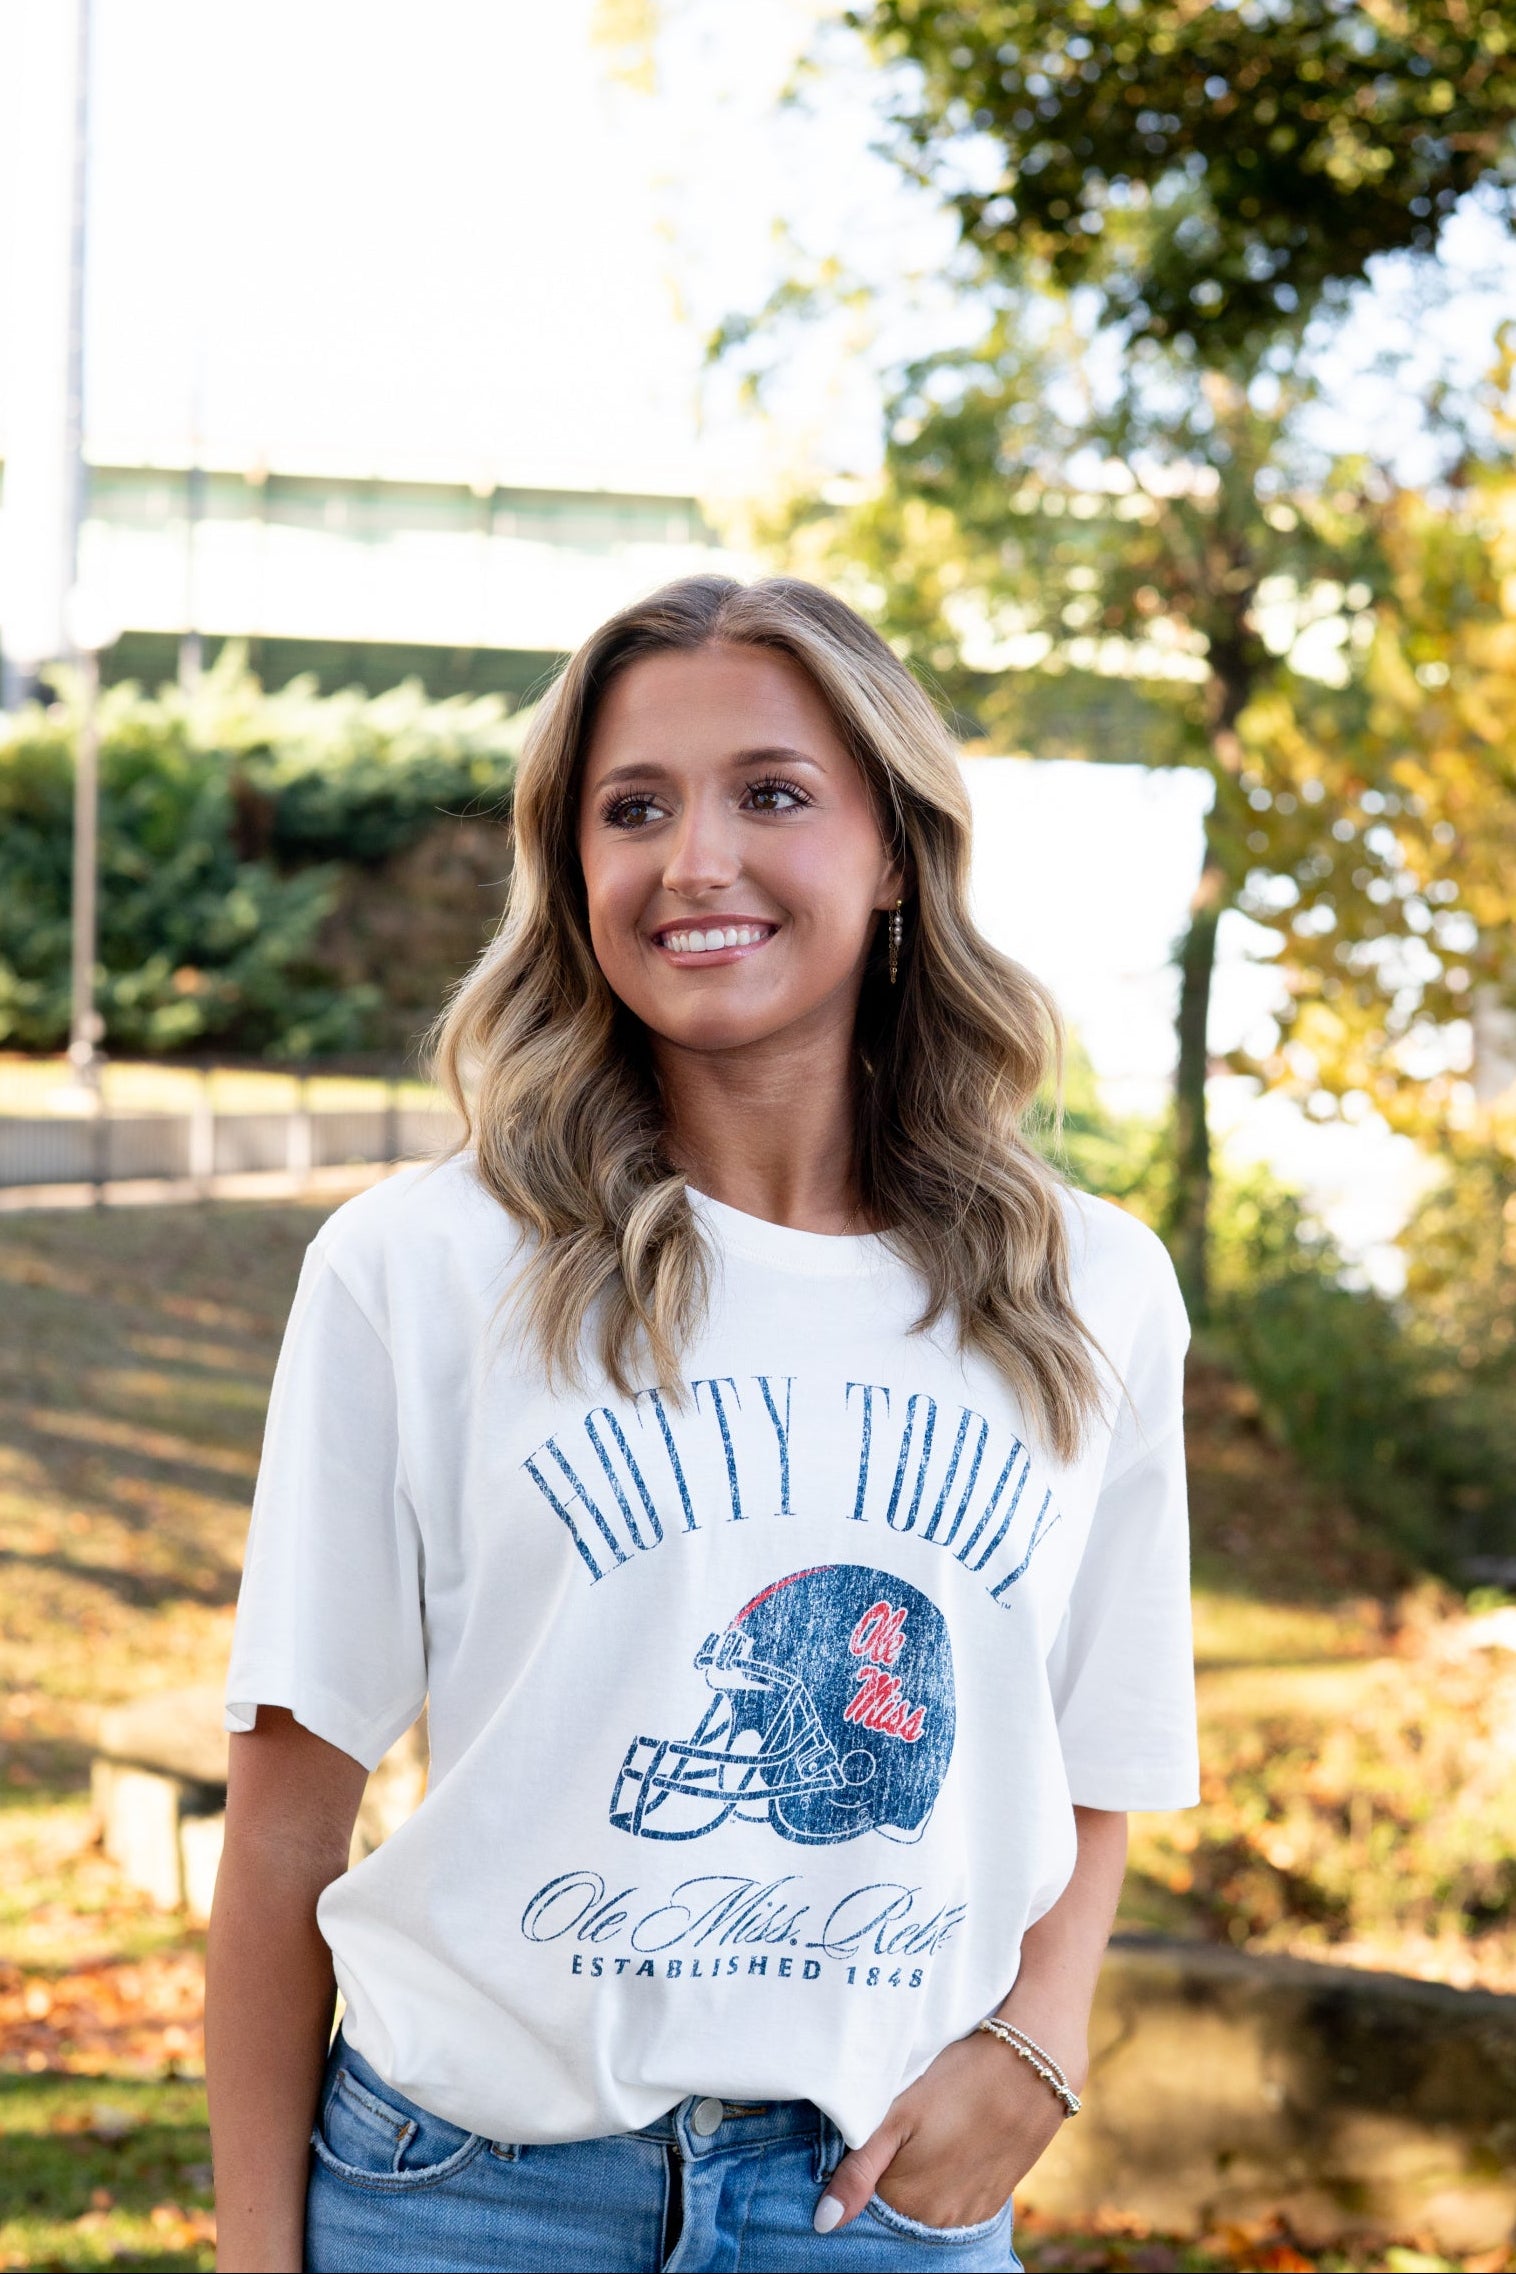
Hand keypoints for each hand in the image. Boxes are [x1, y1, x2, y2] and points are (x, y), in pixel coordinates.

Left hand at [813, 2029, 1068, 2233]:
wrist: (1029, 2068)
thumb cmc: (956, 2083)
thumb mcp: (898, 2116)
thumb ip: (858, 2171)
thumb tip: (824, 2224)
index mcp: (906, 2201)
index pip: (865, 2198)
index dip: (863, 2165)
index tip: (875, 2134)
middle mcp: (937, 2221)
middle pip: (895, 2205)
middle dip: (891, 2174)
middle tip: (905, 2128)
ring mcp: (968, 2216)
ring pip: (925, 2205)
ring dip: (920, 2179)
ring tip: (931, 2132)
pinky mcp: (992, 2203)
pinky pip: (955, 2202)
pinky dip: (946, 2181)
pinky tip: (951, 2144)